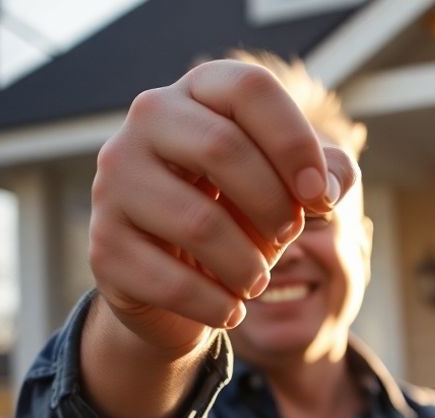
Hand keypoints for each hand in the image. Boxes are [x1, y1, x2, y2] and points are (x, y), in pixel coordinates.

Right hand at [88, 60, 355, 356]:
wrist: (181, 283)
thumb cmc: (247, 215)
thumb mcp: (298, 188)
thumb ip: (330, 174)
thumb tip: (326, 188)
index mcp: (199, 93)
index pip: (250, 90)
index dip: (296, 143)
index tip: (320, 196)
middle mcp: (147, 122)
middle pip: (222, 147)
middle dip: (274, 205)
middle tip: (288, 236)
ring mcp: (115, 181)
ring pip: (198, 221)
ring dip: (249, 265)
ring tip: (257, 279)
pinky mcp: (104, 245)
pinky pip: (173, 281)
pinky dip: (218, 305)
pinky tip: (230, 309)